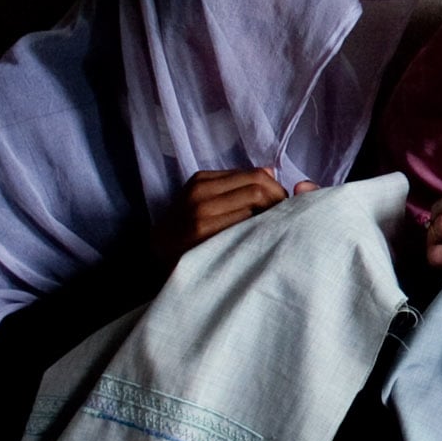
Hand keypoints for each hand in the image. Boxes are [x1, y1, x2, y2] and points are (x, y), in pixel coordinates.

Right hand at [160, 166, 303, 261]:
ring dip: (274, 215)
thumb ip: (234, 190)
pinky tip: (262, 244)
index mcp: (202, 181)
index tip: (284, 210)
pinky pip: (245, 224)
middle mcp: (199, 193)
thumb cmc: (185, 240)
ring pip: (255, 200)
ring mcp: (199, 213)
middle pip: (258, 185)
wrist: (155, 267)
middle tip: (287, 223)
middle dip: (280, 202)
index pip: (256, 175)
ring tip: (275, 233)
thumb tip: (270, 172)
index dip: (277, 191)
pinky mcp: (202, 234)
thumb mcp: (202, 206)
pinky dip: (260, 230)